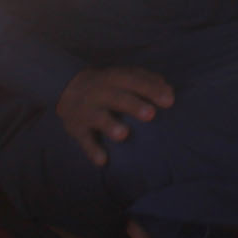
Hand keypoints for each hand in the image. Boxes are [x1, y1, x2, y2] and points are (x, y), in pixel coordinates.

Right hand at [56, 66, 174, 166]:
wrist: (67, 86)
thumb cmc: (109, 84)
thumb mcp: (124, 76)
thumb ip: (147, 81)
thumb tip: (170, 92)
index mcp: (115, 78)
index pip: (134, 80)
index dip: (151, 89)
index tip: (169, 101)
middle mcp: (100, 92)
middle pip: (117, 98)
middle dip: (134, 105)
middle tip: (151, 114)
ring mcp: (87, 110)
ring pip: (98, 117)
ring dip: (110, 125)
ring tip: (124, 135)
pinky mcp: (76, 128)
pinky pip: (84, 139)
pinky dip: (92, 150)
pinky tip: (102, 160)